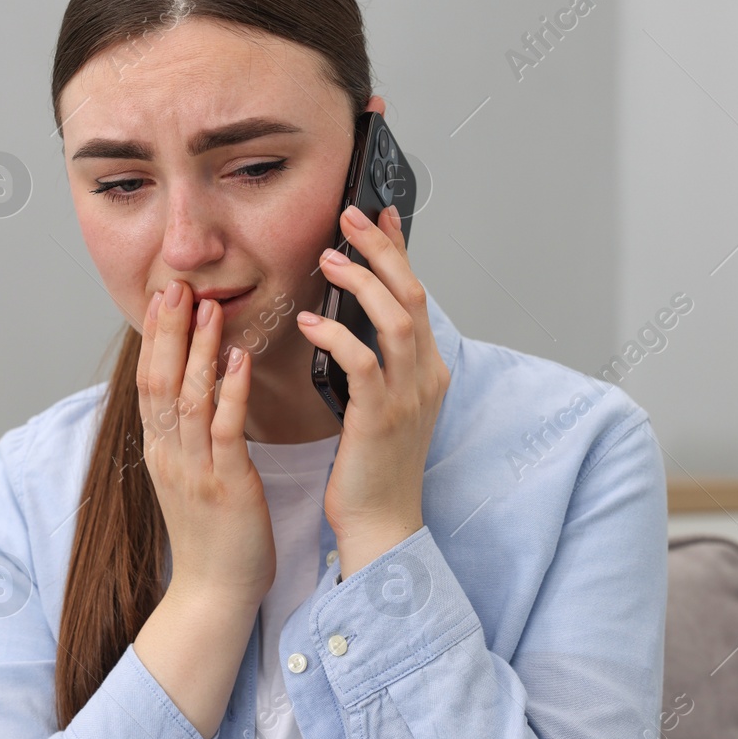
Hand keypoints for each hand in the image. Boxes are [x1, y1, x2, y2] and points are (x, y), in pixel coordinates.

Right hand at [137, 279, 276, 608]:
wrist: (214, 594)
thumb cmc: (214, 538)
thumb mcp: (191, 480)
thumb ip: (190, 437)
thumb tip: (197, 394)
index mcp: (160, 452)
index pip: (148, 382)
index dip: (154, 338)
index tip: (161, 297)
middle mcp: (168, 455)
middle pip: (158, 381)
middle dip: (166, 331)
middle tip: (174, 285)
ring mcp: (193, 470)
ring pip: (187, 398)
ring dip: (196, 349)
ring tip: (206, 307)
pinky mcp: (225, 485)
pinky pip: (225, 431)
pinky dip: (229, 392)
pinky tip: (239, 360)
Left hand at [297, 203, 449, 576]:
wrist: (380, 524)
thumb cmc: (371, 469)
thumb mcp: (380, 405)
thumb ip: (374, 363)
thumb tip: (349, 321)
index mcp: (427, 371)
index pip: (416, 295)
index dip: (399, 251)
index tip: (379, 214)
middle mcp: (426, 377)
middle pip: (412, 295)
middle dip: (382, 249)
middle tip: (350, 216)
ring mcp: (408, 396)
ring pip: (396, 319)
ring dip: (361, 282)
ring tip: (328, 257)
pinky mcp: (381, 417)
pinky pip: (363, 362)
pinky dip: (337, 334)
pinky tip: (310, 319)